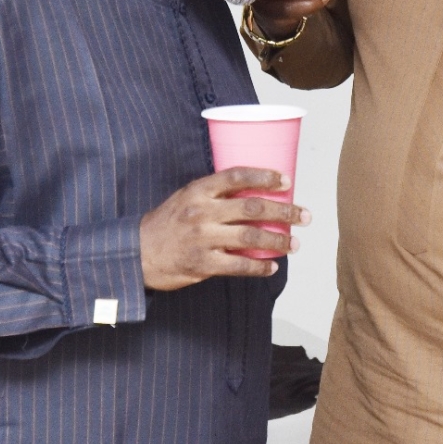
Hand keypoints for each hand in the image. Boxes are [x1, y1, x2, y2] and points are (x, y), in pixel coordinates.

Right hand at [139, 168, 311, 289]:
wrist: (137, 253)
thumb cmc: (167, 221)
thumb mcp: (186, 196)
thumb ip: (215, 193)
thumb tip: (253, 190)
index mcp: (199, 190)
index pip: (236, 176)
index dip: (264, 176)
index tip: (286, 181)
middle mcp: (202, 212)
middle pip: (252, 208)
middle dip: (284, 211)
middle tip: (304, 215)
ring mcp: (203, 239)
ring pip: (250, 237)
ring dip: (278, 240)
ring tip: (294, 242)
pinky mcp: (203, 264)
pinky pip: (239, 265)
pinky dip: (259, 267)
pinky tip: (272, 266)